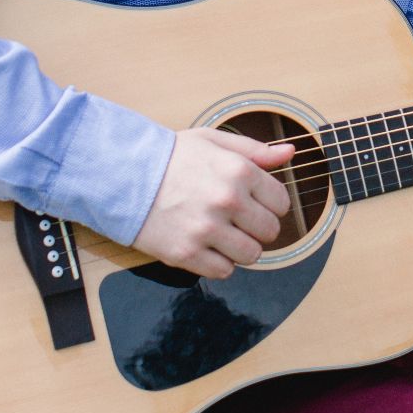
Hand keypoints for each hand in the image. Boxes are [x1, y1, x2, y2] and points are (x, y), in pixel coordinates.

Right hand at [132, 127, 295, 279]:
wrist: (123, 175)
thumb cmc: (170, 157)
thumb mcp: (213, 141)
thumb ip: (255, 150)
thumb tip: (289, 153)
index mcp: (238, 171)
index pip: (281, 202)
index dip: (270, 204)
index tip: (255, 203)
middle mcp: (227, 201)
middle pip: (270, 232)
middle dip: (258, 227)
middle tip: (238, 220)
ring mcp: (207, 229)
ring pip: (251, 255)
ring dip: (242, 248)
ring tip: (223, 234)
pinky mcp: (187, 253)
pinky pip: (224, 272)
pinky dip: (220, 263)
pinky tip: (207, 246)